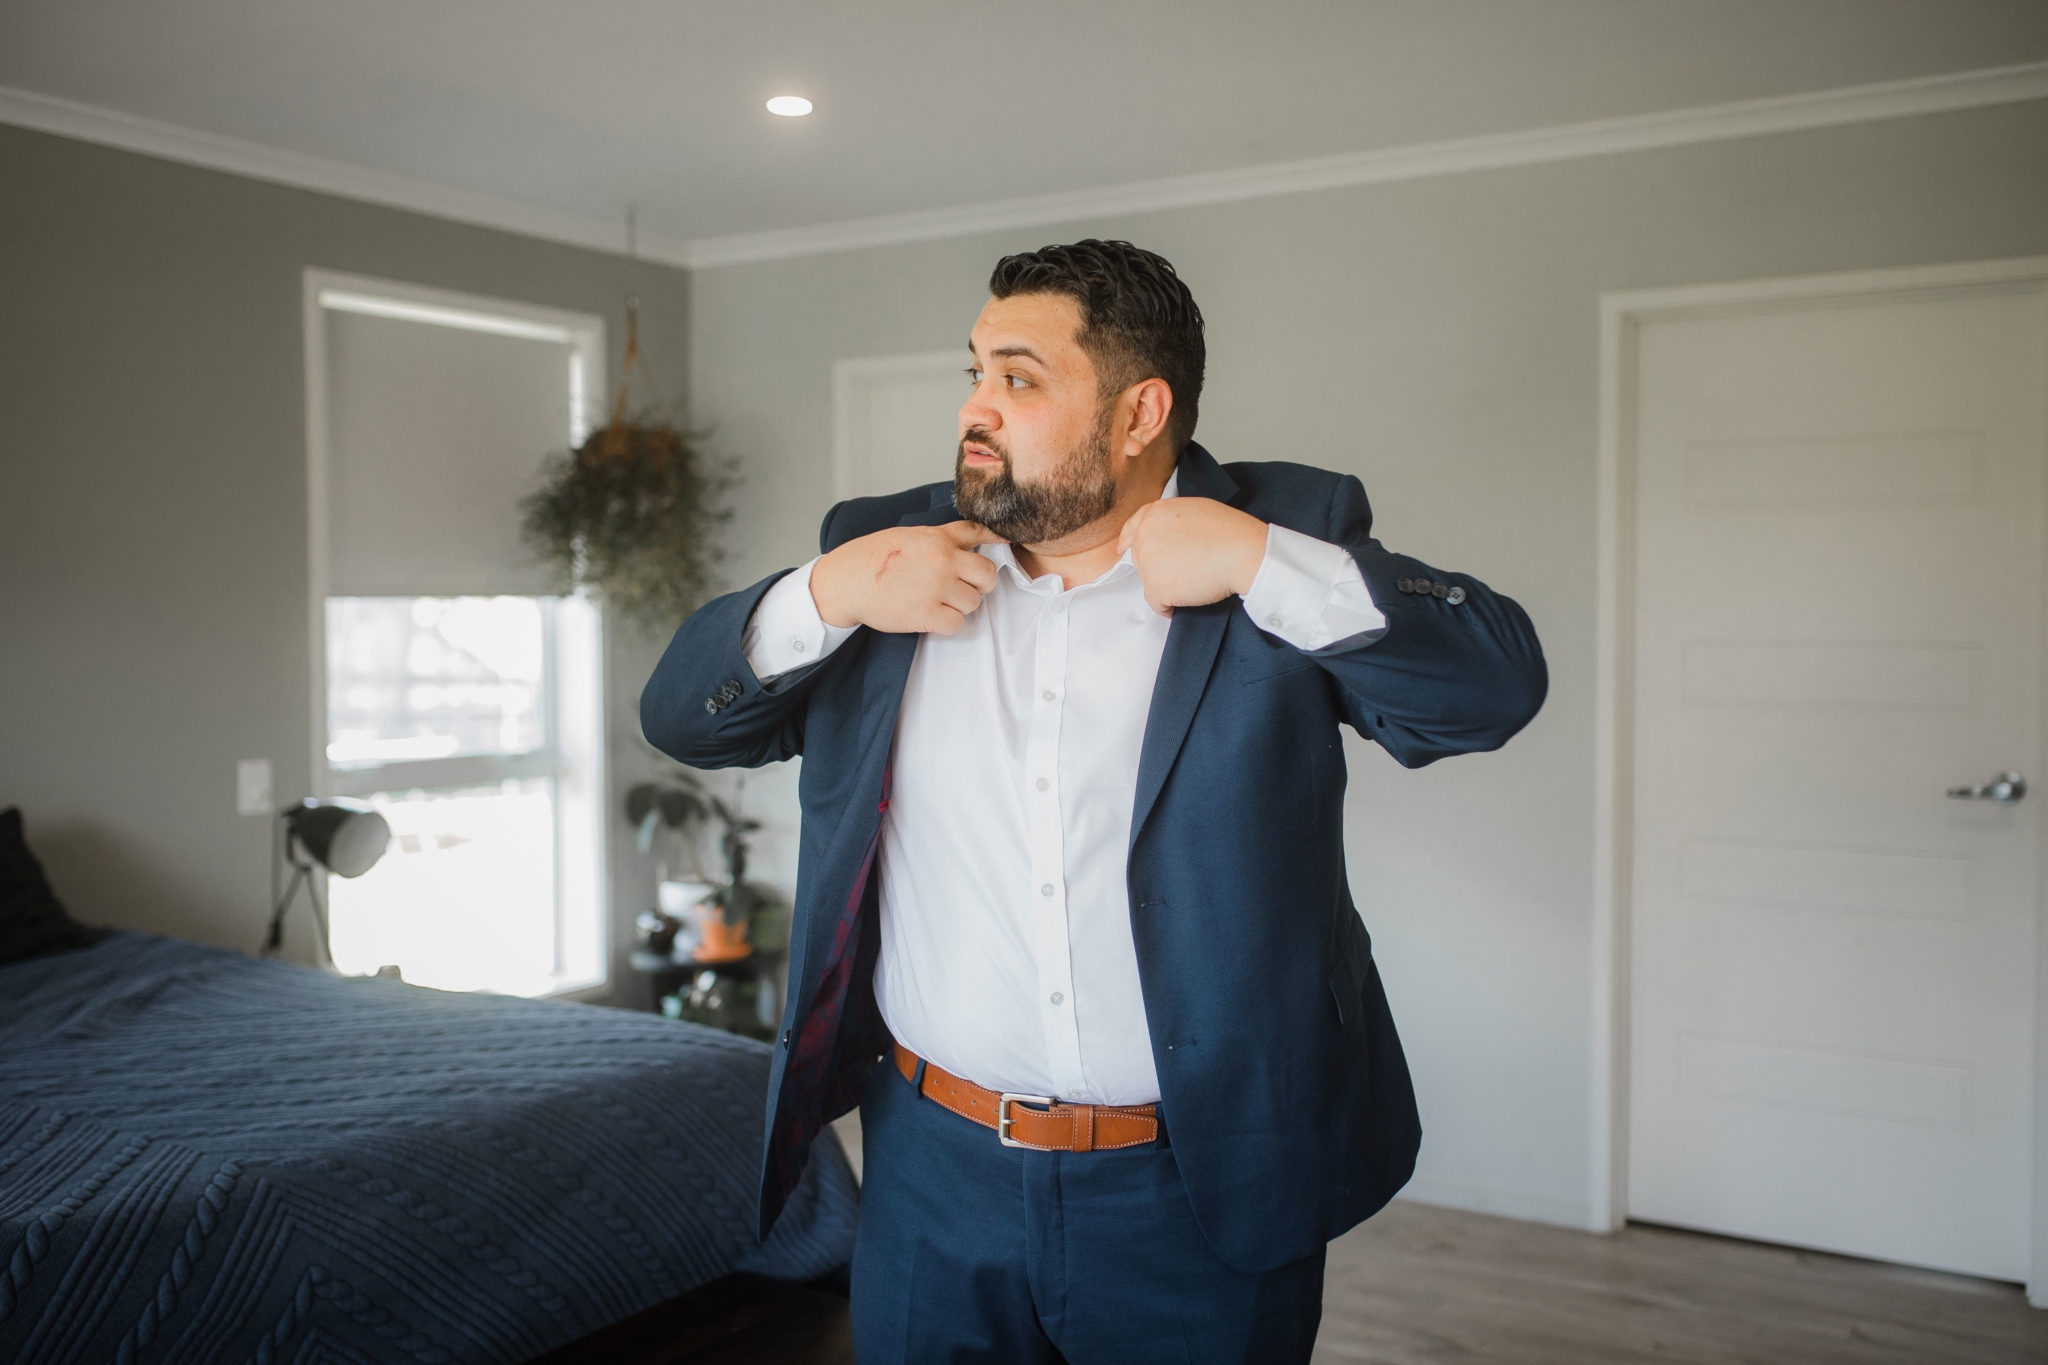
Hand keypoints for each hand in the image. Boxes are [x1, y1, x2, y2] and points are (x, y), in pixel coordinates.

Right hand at [810, 520, 1004, 633]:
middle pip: (988, 577)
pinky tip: (931, 614)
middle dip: (979, 584)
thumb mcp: (913, 535)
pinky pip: (956, 623)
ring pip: (973, 603)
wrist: (847, 580)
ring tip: (938, 600)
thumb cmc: (876, 556)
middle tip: (961, 586)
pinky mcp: (925, 614)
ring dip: (960, 605)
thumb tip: (983, 535)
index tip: (1005, 545)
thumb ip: (947, 535)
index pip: (981, 534)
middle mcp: (942, 562)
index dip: (996, 542)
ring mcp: (935, 589)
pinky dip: (947, 623)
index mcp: (939, 540)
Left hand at [1115, 497, 1268, 617]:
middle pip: (1141, 559)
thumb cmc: (1228, 531)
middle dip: (1159, 567)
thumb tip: (1164, 535)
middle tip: (1186, 569)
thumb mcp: (1194, 510)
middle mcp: (1144, 536)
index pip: (1132, 528)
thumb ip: (1171, 521)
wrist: (1242, 552)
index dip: (1127, 541)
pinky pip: (1158, 604)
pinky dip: (1170, 607)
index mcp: (1154, 514)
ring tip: (1194, 579)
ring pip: (1150, 582)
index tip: (1122, 550)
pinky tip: (1188, 599)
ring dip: (1168, 586)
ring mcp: (1147, 563)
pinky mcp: (1156, 587)